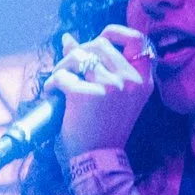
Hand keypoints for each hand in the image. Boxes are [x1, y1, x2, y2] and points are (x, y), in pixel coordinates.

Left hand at [49, 25, 154, 155]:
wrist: (96, 162)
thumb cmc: (102, 131)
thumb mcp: (110, 97)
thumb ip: (95, 65)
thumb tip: (68, 39)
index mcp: (142, 81)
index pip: (138, 40)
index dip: (116, 33)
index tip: (99, 39)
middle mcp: (130, 81)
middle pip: (98, 44)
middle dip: (78, 53)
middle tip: (68, 71)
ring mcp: (110, 86)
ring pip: (77, 56)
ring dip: (62, 67)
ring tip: (57, 84)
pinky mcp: (87, 94)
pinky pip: (62, 76)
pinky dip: (52, 84)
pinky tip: (52, 95)